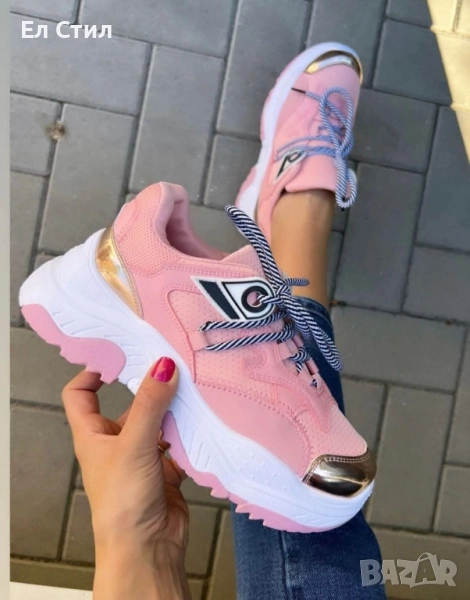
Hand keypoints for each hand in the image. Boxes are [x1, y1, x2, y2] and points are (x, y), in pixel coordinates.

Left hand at [62, 357, 190, 599]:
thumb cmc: (124, 501)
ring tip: (193, 390)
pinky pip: (177, 440)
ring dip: (173, 409)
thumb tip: (162, 365)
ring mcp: (142, 456)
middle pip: (130, 404)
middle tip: (171, 366)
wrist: (148, 549)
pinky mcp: (165, 469)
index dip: (92, 372)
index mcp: (93, 435)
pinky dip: (188, 431)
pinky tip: (201, 421)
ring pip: (158, 421)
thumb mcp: (134, 444)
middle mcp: (116, 443)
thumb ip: (150, 403)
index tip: (118, 354)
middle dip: (149, 388)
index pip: (80, 395)